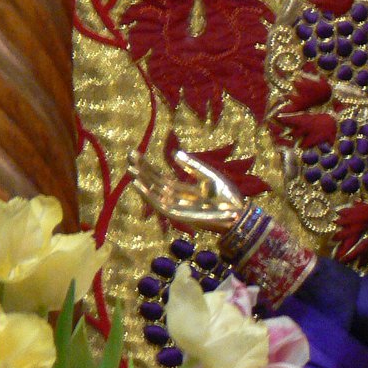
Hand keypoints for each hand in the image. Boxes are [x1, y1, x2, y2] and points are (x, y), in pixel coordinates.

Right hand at [131, 146, 246, 230]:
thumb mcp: (208, 175)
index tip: (136, 153)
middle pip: (153, 183)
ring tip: (130, 168)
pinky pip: (159, 205)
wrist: (238, 211)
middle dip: (141, 170)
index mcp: (182, 189)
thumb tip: (173, 153)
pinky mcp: (178, 215)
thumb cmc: (225, 195)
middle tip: (129, 155)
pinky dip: (148, 195)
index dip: (147, 166)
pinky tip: (139, 184)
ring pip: (153, 193)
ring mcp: (176, 206)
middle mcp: (176, 198)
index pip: (159, 176)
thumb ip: (191, 166)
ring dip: (141, 181)